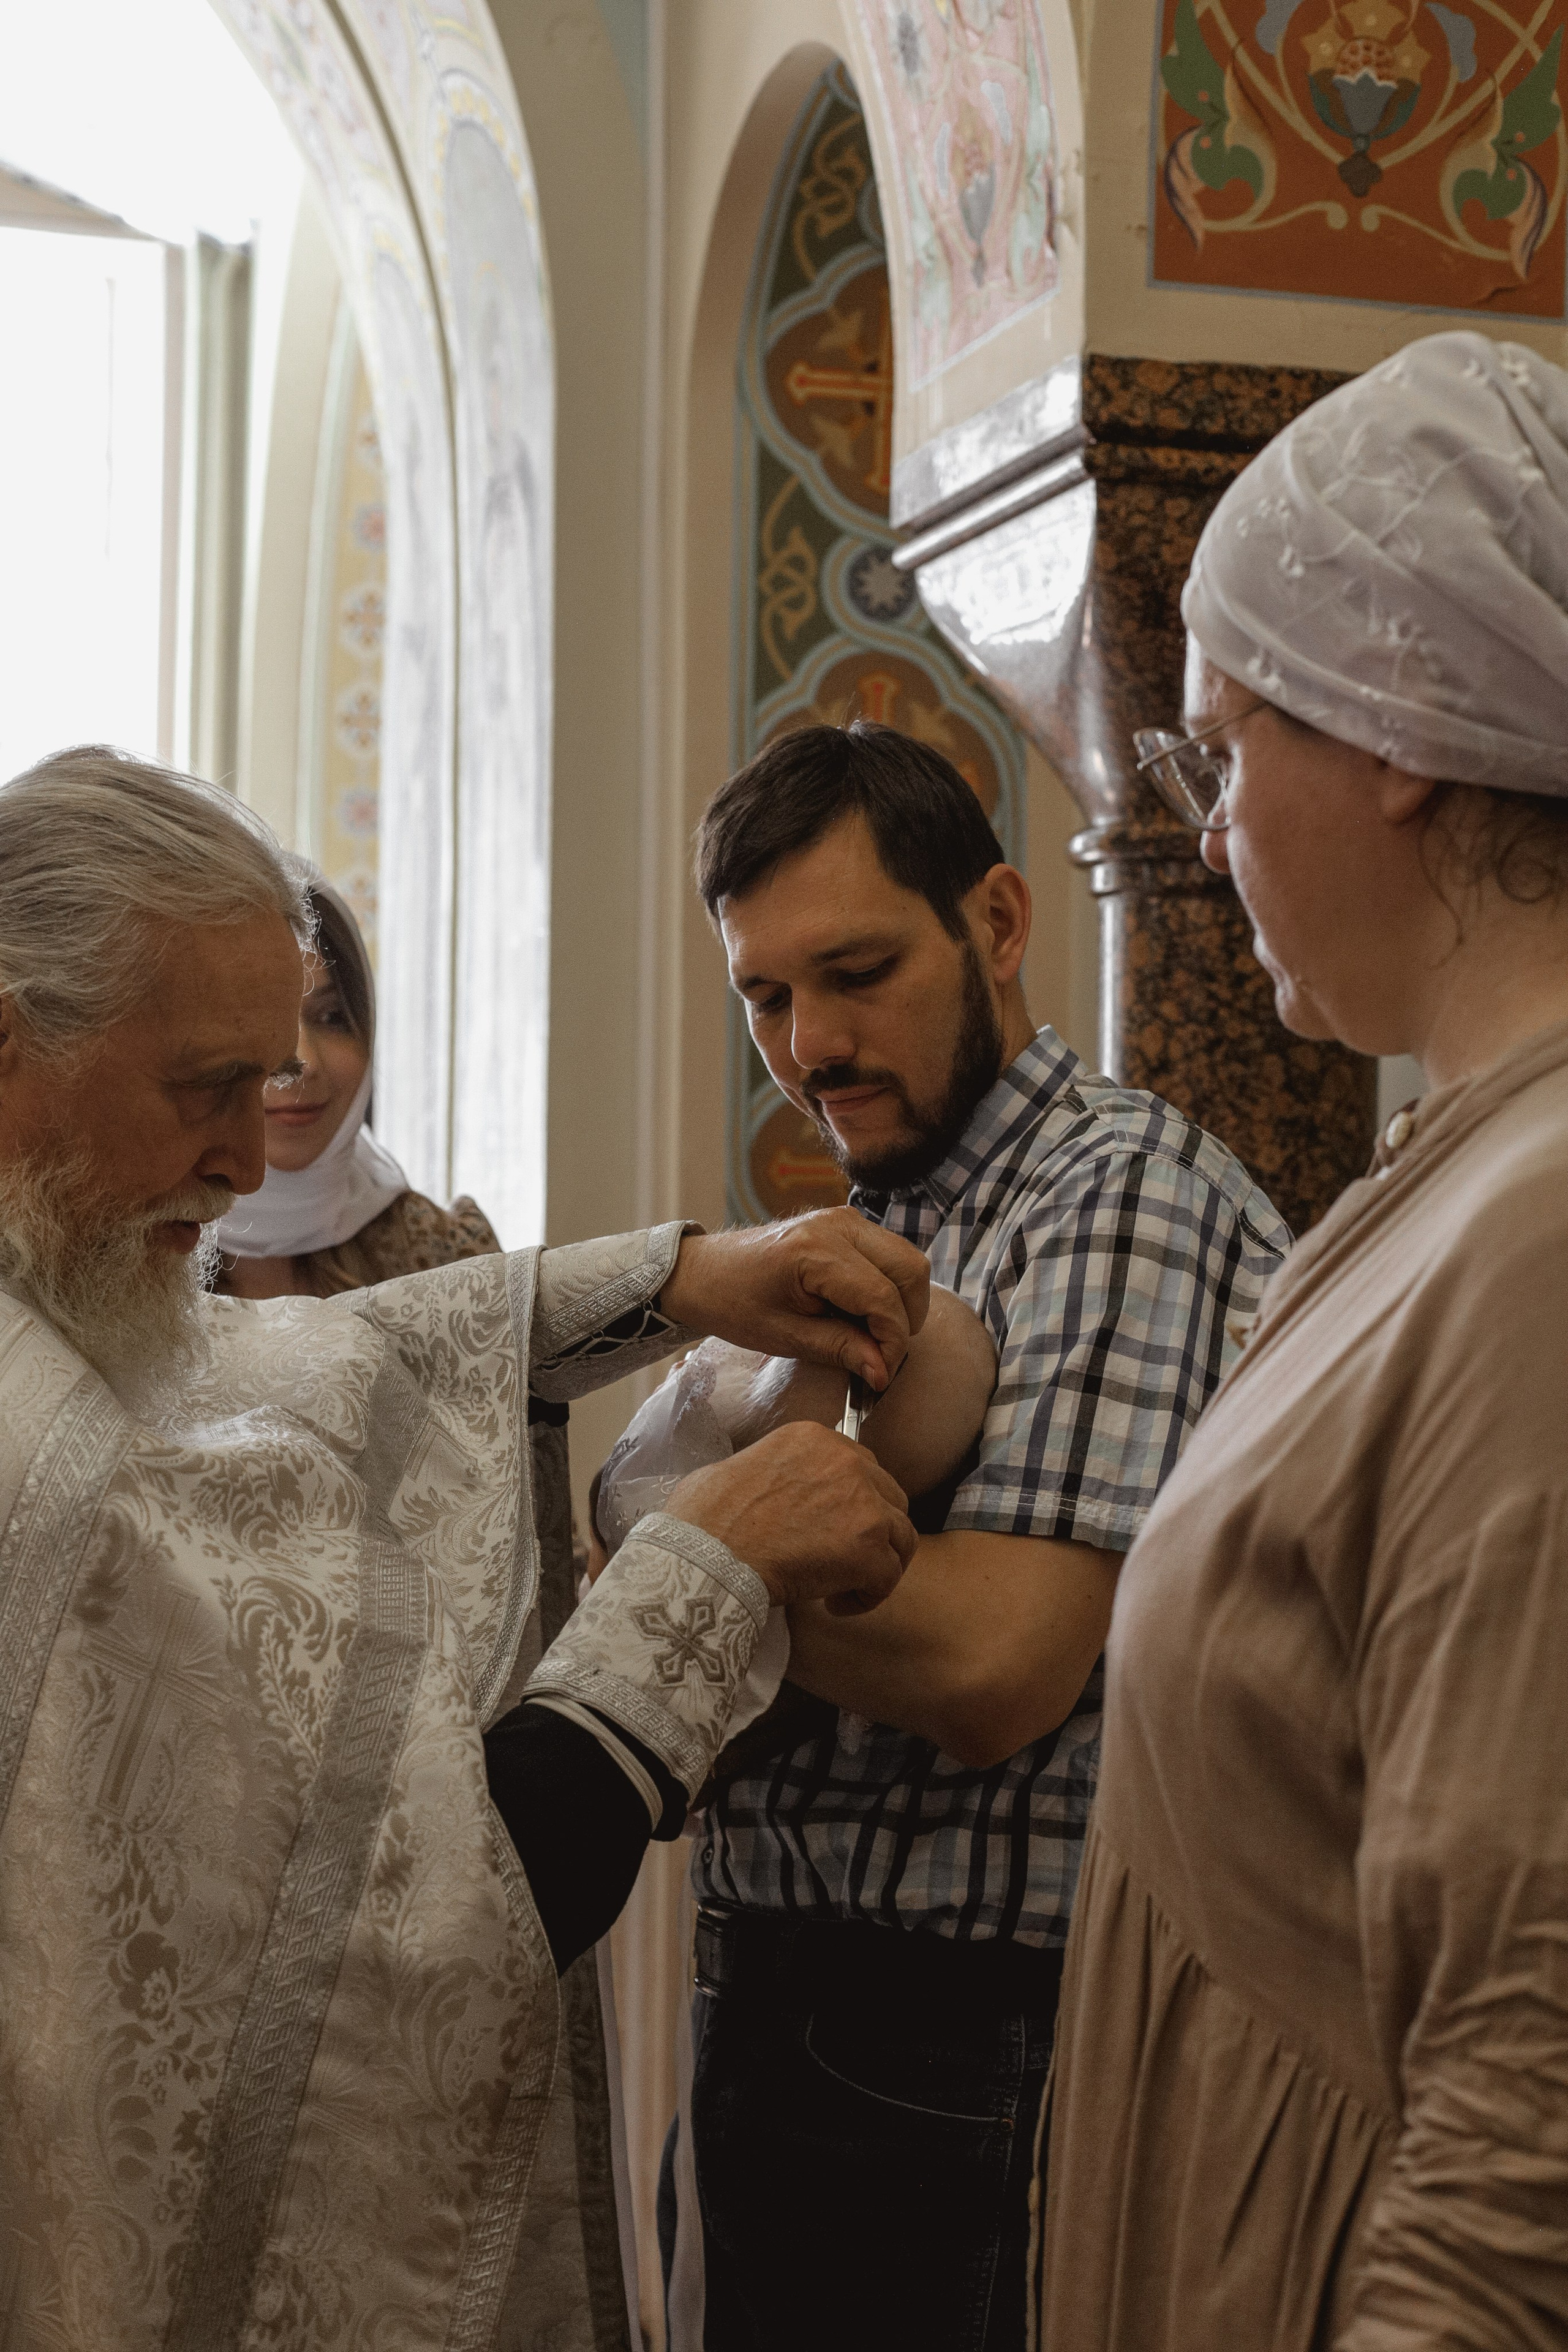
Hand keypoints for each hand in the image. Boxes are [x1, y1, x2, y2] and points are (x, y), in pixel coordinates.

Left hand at [659, 1209, 929, 1393]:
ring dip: (901, 1301)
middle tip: (882, 1355)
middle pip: (910, 1270)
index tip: (881, 1375)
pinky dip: (889, 1285)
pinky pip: (889, 1252)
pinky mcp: (846, 1222)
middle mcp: (838, 1224)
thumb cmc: (734, 1304)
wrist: (704, 1272)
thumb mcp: (785, 1336)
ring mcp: (844, 1218)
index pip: (882, 1296)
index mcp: (815, 1251)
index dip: (891, 1341)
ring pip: (907, 1259)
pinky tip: (861, 1311)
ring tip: (871, 1334)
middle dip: (905, 1319)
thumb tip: (883, 1371)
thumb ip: (840, 1349)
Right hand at [666, 1422, 916, 1614]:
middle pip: (890, 1497)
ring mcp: (863, 1503)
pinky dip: (867, 1596)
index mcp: (814, 1438)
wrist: (707, 1556)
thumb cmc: (703, 1520)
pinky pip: (888, 1577)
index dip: (853, 1503)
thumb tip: (766, 1495)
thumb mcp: (737, 1468)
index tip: (832, 1529)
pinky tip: (835, 1606)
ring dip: (879, 1564)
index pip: (861, 1467)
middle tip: (845, 1560)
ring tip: (844, 1586)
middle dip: (874, 1531)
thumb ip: (773, 1472)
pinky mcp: (868, 1548)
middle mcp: (847, 1461)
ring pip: (902, 1536)